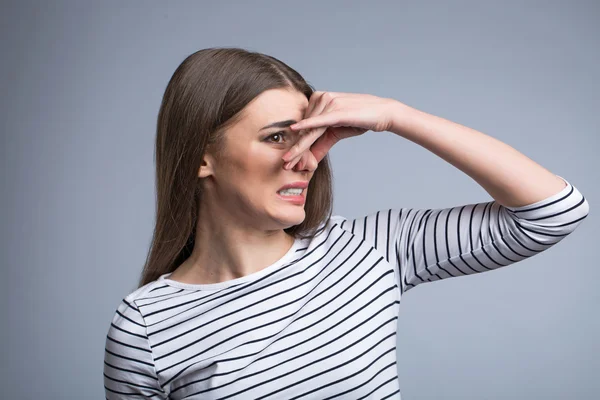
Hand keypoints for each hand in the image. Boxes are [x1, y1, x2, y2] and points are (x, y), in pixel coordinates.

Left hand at [282, 91, 397, 169]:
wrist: (382, 113)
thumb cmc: (360, 120)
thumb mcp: (336, 133)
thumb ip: (322, 144)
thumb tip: (310, 161)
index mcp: (318, 100)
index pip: (304, 125)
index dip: (296, 144)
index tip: (288, 160)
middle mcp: (321, 98)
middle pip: (304, 129)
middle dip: (296, 149)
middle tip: (286, 164)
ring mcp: (328, 102)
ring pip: (310, 130)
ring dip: (301, 148)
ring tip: (292, 162)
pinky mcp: (336, 110)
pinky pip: (318, 120)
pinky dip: (306, 126)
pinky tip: (294, 130)